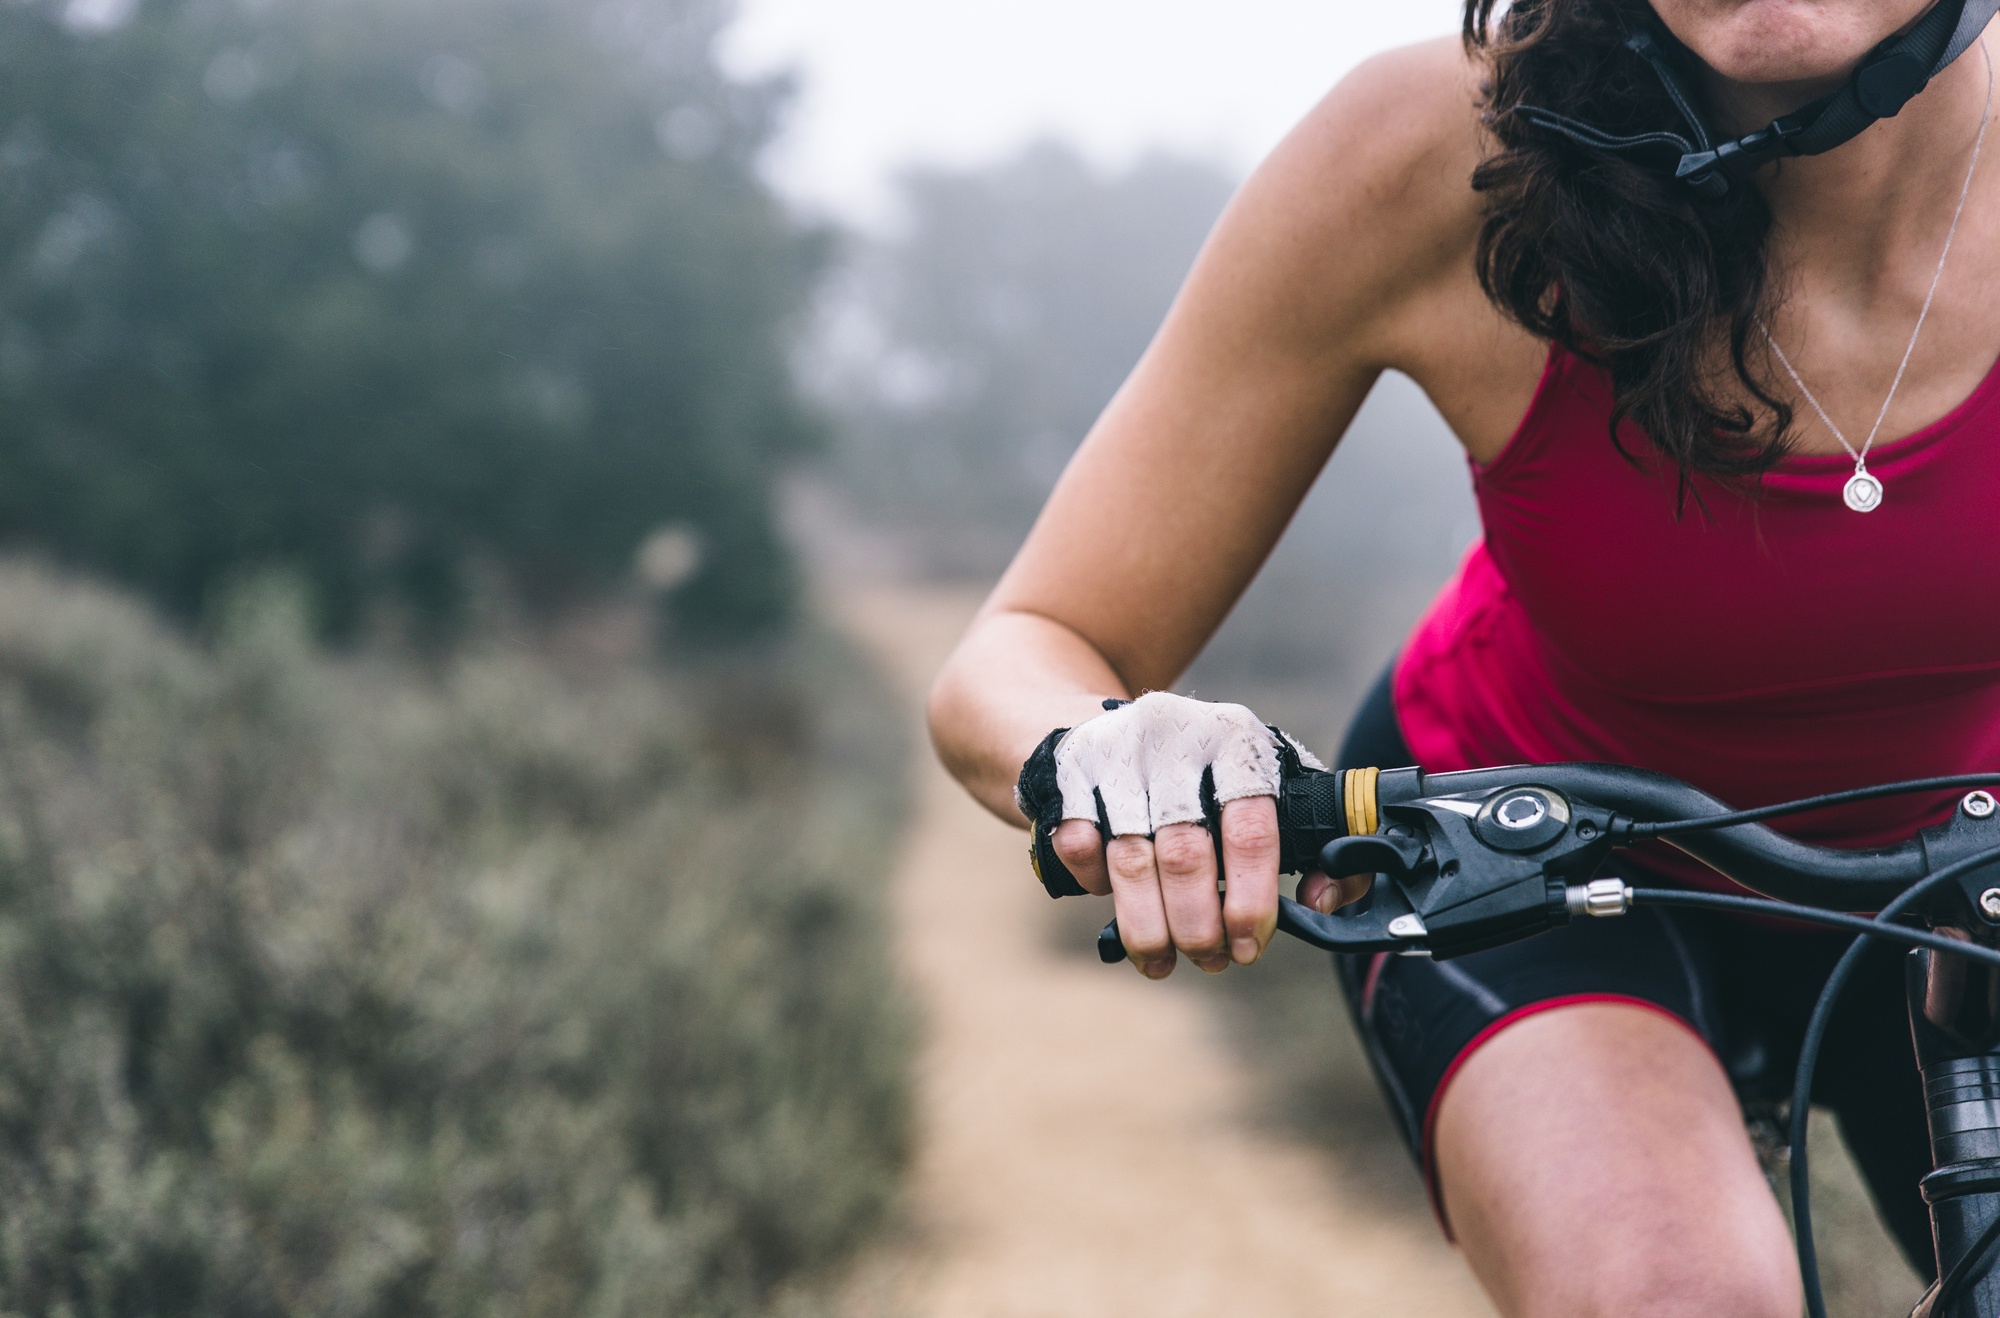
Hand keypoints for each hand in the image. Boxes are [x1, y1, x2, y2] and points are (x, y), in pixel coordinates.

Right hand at [1039, 692, 1317, 977]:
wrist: (1123, 725)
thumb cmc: (1211, 776)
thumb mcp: (1272, 788)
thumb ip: (1317, 849)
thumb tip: (1320, 902)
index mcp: (1238, 742)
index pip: (1251, 831)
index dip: (1251, 901)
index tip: (1249, 946)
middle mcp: (1177, 738)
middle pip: (1186, 854)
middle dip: (1198, 926)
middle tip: (1208, 959)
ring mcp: (1118, 752)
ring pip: (1129, 860)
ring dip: (1146, 927)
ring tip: (1162, 961)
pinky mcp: (1070, 770)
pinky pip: (1077, 845)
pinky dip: (1094, 884)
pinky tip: (1113, 900)